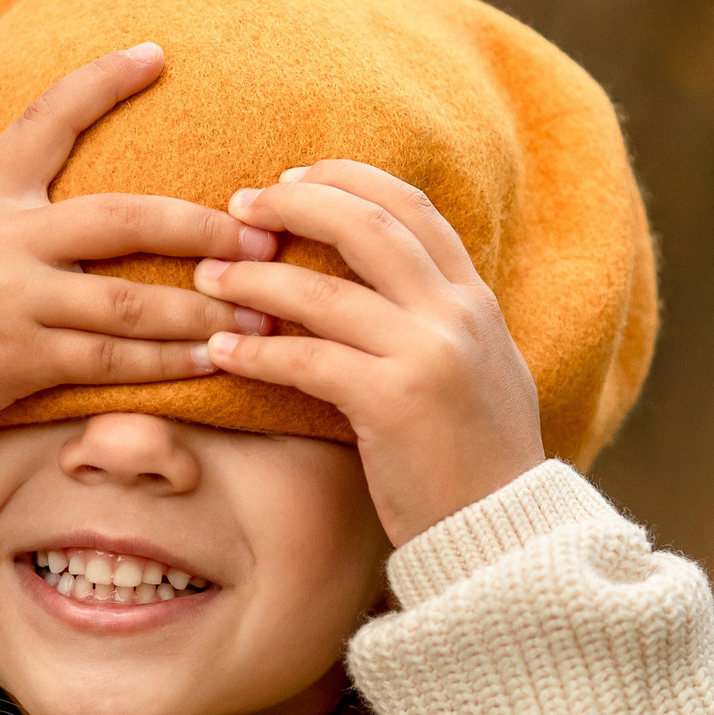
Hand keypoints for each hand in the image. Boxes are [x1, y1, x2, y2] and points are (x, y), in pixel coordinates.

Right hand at [0, 43, 278, 446]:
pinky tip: (211, 363)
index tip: (157, 52)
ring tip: (262, 310)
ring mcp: (17, 302)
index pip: (44, 122)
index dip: (101, 82)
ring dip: (203, 307)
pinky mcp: (19, 361)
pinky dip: (165, 363)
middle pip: (125, 218)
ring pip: (131, 301)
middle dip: (201, 225)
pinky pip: (109, 362)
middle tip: (262, 230)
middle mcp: (6, 242)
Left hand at [194, 162, 545, 546]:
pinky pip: (310, 361)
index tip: (295, 178)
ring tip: (208, 278)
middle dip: (297, 205)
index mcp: (474, 301)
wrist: (505, 536)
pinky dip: (258, 352)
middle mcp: (457, 316)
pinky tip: (221, 351)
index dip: (349, 181)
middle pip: (368, 226)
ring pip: (328, 293)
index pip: (413, 209)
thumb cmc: (475, 461)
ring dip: (257, 280)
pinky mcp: (396, 404)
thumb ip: (435, 321)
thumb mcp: (476, 371)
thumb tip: (378, 284)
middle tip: (239, 207)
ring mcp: (430, 356)